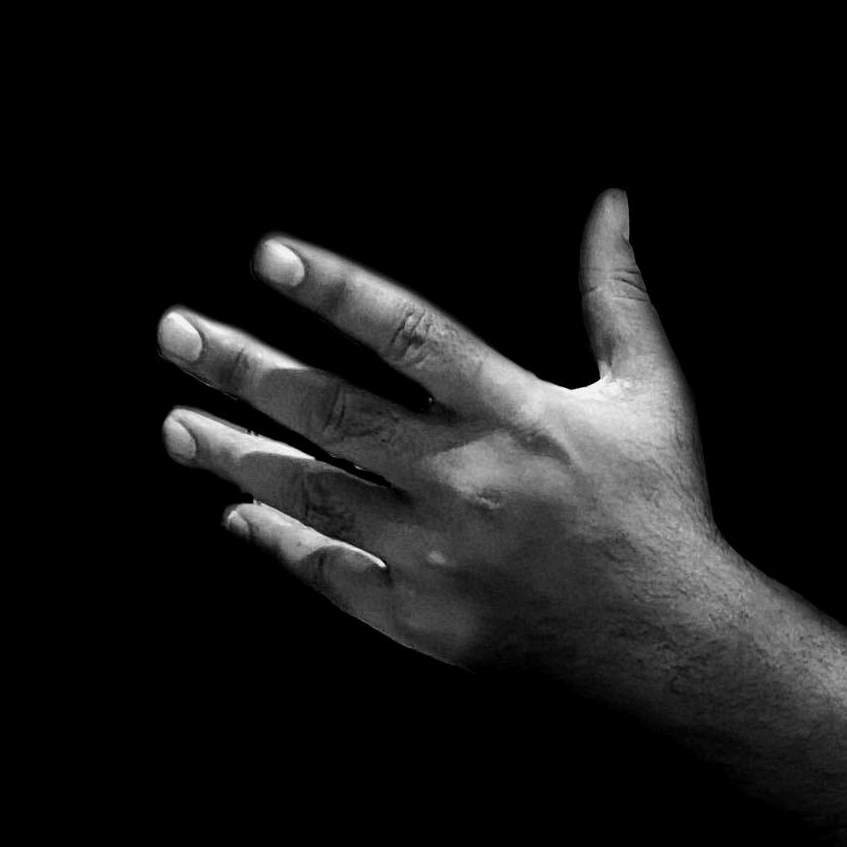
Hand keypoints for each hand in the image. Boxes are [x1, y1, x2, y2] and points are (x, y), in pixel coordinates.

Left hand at [158, 192, 730, 688]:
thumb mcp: (650, 393)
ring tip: (175, 425)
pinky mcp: (422, 619)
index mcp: (515, 414)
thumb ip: (617, 295)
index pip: (408, 333)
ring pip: (311, 494)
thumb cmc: (661, 508)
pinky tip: (235, 513)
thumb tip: (611, 201)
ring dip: (234, 457)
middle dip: (243, 369)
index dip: (336, 290)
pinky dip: (278, 542)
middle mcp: (463, 481)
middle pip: (330, 412)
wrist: (671, 645)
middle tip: (175, 333)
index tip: (270, 257)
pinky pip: (330, 574)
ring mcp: (435, 556)